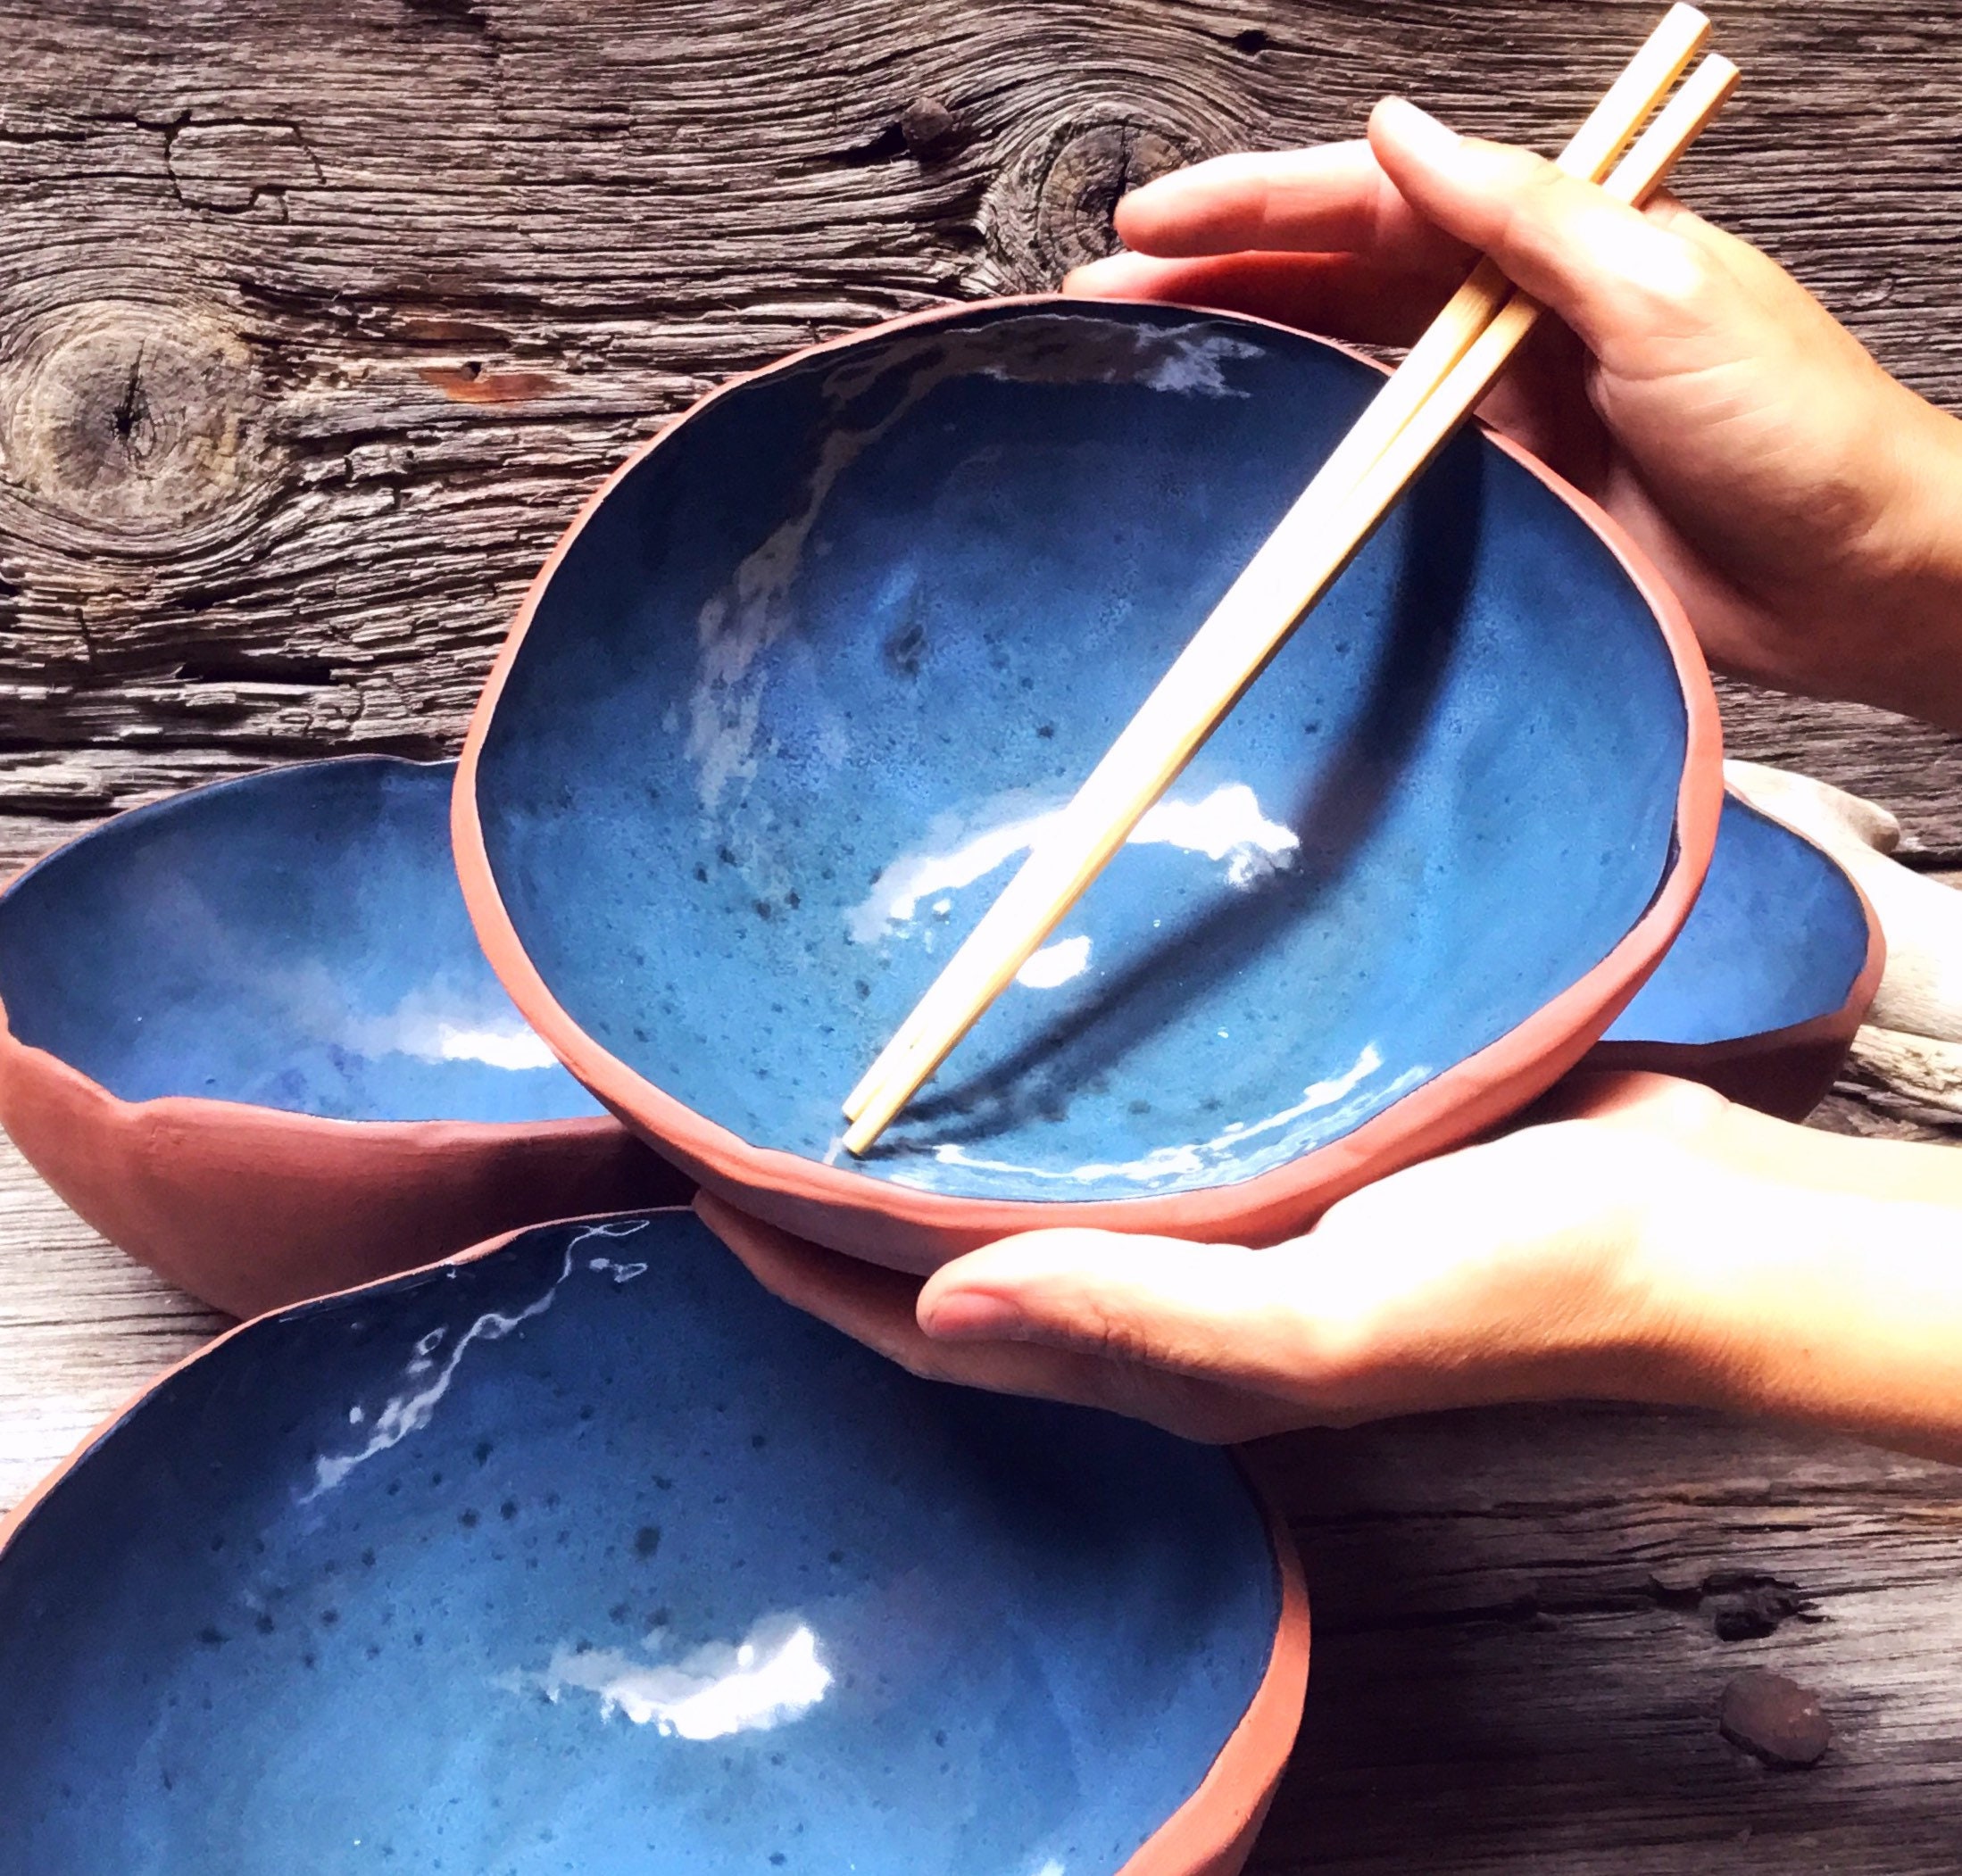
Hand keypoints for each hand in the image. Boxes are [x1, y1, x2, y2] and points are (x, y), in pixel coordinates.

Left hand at [697, 1071, 1961, 1458]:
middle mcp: (1153, 1282)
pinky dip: (1035, 1073)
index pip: (911, 1320)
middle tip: (729, 1090)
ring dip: (922, 1127)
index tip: (687, 1179)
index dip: (792, 1262)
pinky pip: (1109, 1107)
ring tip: (829, 1040)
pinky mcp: (1261, 1129)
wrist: (1678, 1215)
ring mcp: (1204, 1204)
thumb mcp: (1328, 1326)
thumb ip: (1141, 1322)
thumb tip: (935, 1313)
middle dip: (828, 1191)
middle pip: (944, 1247)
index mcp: (1143, 1351)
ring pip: (1018, 1171)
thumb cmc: (1516, 1284)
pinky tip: (1003, 1002)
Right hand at [1064, 100, 1961, 732]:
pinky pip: (1382, 452)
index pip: (1371, 198)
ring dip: (1247, 347)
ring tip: (1146, 357)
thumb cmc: (1798, 431)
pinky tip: (1251, 442)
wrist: (1857, 579)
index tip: (1148, 224)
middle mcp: (1517, 307)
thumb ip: (1529, 216)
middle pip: (1335, 269)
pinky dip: (1310, 440)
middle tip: (1106, 296)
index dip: (1251, 204)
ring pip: (1344, 355)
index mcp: (1555, 235)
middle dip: (1218, 272)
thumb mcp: (1664, 293)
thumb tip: (1401, 133)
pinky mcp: (1506, 488)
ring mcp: (1505, 400)